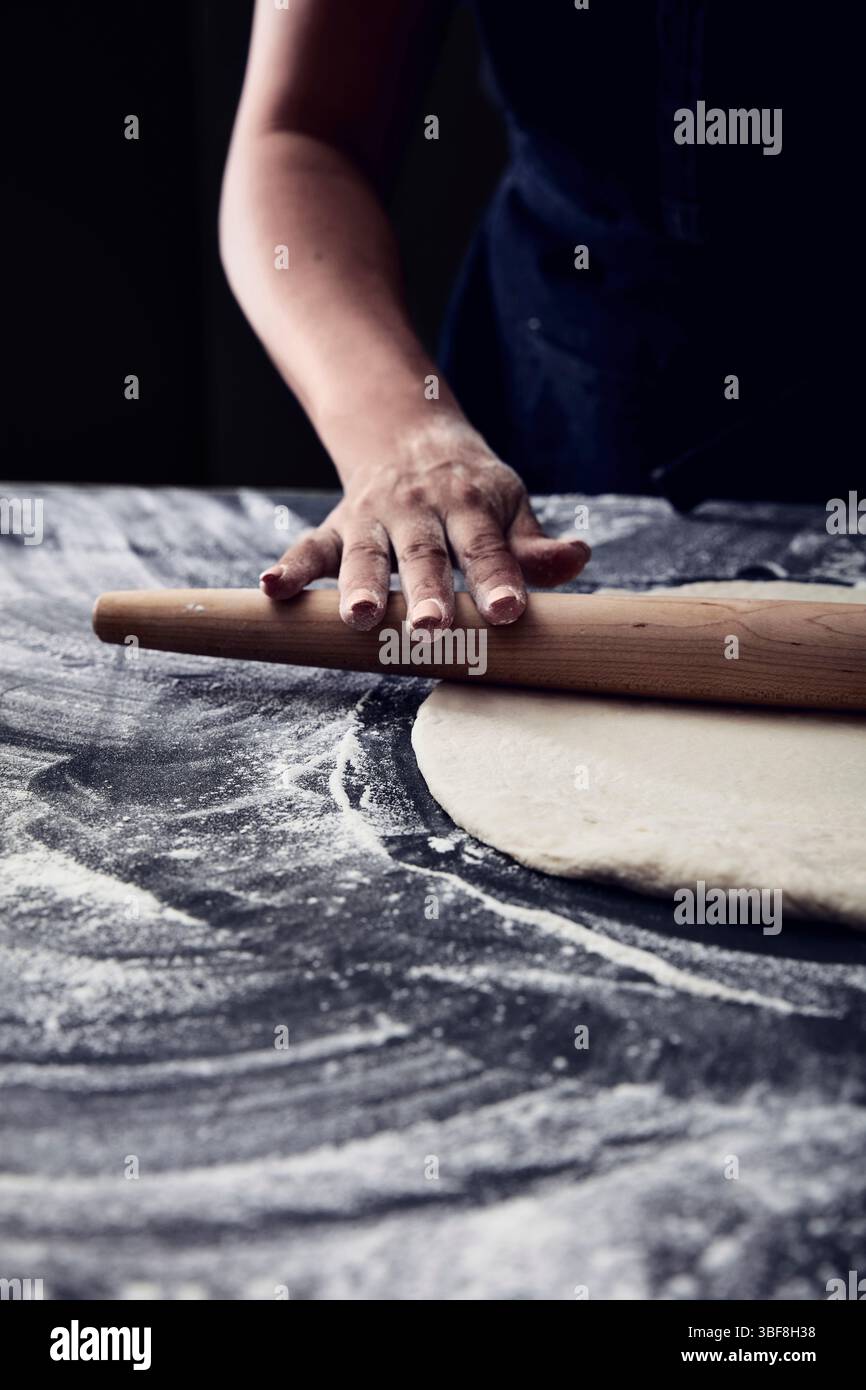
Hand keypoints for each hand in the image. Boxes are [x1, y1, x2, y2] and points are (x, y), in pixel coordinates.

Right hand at [260, 438, 589, 632]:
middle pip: (423, 555)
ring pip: (365, 555)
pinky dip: (290, 569)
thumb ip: (534, 544)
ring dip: (358, 586)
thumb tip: (578, 559)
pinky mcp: (337, 528)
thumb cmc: (470, 490)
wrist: (407, 434)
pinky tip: (271, 590)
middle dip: (426, 592)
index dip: (498, 579)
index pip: (488, 548)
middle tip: (431, 628)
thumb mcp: (508, 505)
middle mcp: (419, 512)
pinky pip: (310, 548)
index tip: (508, 611)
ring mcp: (373, 520)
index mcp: (470, 506)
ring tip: (356, 617)